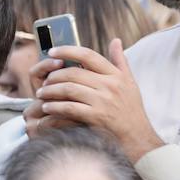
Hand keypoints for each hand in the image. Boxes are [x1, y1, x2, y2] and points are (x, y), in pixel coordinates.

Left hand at [23, 39, 163, 161]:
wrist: (138, 138)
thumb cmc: (132, 110)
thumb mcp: (130, 83)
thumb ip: (120, 61)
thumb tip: (115, 40)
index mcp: (115, 75)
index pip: (88, 55)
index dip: (67, 51)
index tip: (52, 51)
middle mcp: (110, 85)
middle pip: (74, 73)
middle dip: (54, 76)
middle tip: (44, 80)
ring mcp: (103, 101)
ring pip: (69, 89)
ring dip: (51, 91)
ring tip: (41, 94)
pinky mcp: (96, 117)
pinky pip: (69, 107)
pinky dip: (55, 106)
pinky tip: (47, 107)